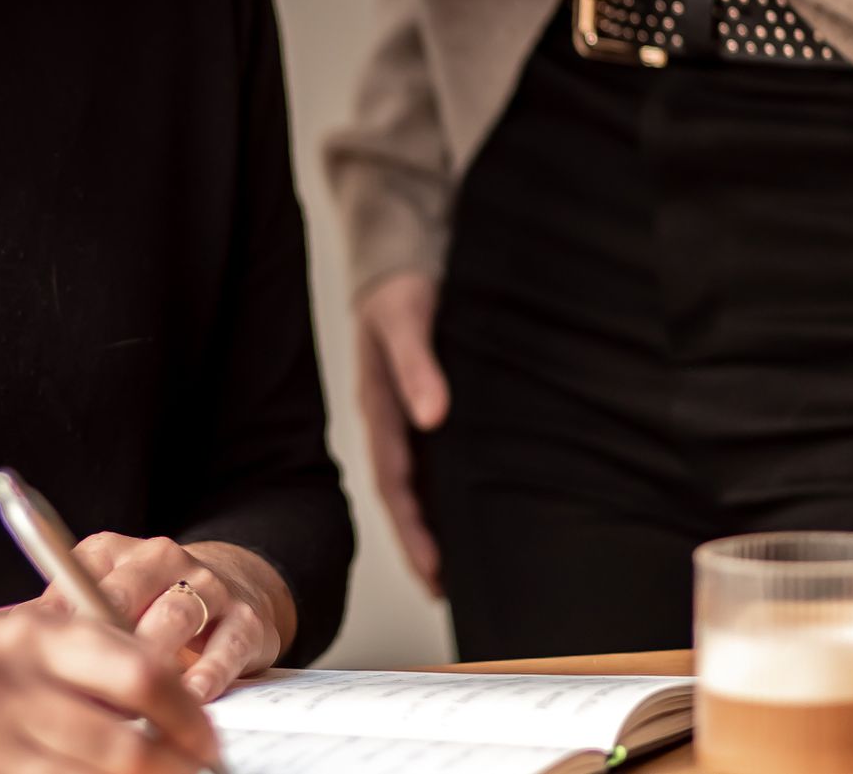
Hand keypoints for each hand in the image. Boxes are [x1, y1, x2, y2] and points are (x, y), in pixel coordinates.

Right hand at [0, 602, 223, 772]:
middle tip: (205, 773)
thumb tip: (169, 686)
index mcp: (31, 635)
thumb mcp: (13, 632)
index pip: (139, 673)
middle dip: (179, 770)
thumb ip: (83, 649)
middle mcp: (9, 688)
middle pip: (126, 748)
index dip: (190, 714)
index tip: (210, 737)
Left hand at [33, 533, 291, 702]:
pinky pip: (227, 643)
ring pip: (176, 616)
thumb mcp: (97, 599)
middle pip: (126, 596)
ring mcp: (206, 585)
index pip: (78, 583)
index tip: (42, 665)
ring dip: (154, 661)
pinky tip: (191, 697)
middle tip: (86, 689)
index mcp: (112, 554)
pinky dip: (208, 672)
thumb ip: (60, 620)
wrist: (232, 586)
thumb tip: (8, 643)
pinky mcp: (246, 617)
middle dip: (106, 644)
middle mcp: (160, 559)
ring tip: (136, 704)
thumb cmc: (146, 605)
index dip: (60, 628)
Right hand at [356, 270, 446, 595]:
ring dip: (435, 524)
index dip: (413, 529)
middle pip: (404, 496)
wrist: (399, 261)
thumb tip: (433, 416)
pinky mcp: (427, 406)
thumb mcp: (406, 317)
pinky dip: (449, 491)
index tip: (433, 569)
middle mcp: (393, 421)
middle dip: (421, 544)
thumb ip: (417, 363)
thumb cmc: (400, 290)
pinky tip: (472, 507)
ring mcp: (408, 417)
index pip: (395, 483)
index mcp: (381, 408)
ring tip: (457, 568)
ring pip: (419, 483)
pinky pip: (435, 460)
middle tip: (445, 590)